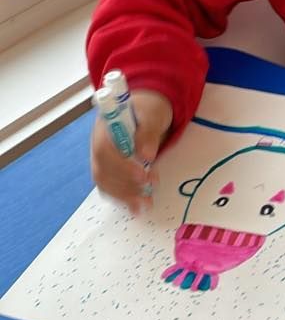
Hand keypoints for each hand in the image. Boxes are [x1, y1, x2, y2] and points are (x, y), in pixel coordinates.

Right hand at [91, 89, 172, 212]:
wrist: (145, 111)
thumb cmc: (147, 110)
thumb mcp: (152, 115)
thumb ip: (148, 133)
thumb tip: (146, 156)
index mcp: (105, 128)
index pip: (105, 150)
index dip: (121, 166)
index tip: (143, 175)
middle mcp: (98, 145)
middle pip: (103, 170)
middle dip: (126, 184)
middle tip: (150, 189)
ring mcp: (102, 159)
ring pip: (106, 182)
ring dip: (125, 196)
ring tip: (146, 203)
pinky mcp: (110, 169)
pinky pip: (110, 187)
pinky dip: (122, 199)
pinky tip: (136, 209)